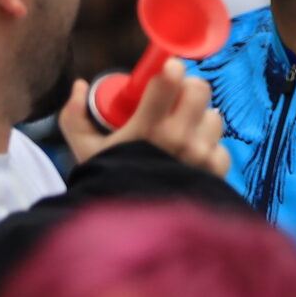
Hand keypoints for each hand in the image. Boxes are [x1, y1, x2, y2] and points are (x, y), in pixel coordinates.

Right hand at [58, 58, 230, 176]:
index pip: (170, 79)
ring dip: (199, 120)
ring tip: (181, 134)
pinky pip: (220, 146)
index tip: (166, 70)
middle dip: (187, 90)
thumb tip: (80, 85)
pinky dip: (209, 149)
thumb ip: (75, 118)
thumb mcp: (85, 151)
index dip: (170, 69)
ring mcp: (200, 155)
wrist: (130, 228)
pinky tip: (191, 157)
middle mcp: (179, 139)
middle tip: (174, 100)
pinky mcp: (215, 171)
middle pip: (199, 89)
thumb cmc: (107, 183)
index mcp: (148, 128)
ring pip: (213, 116)